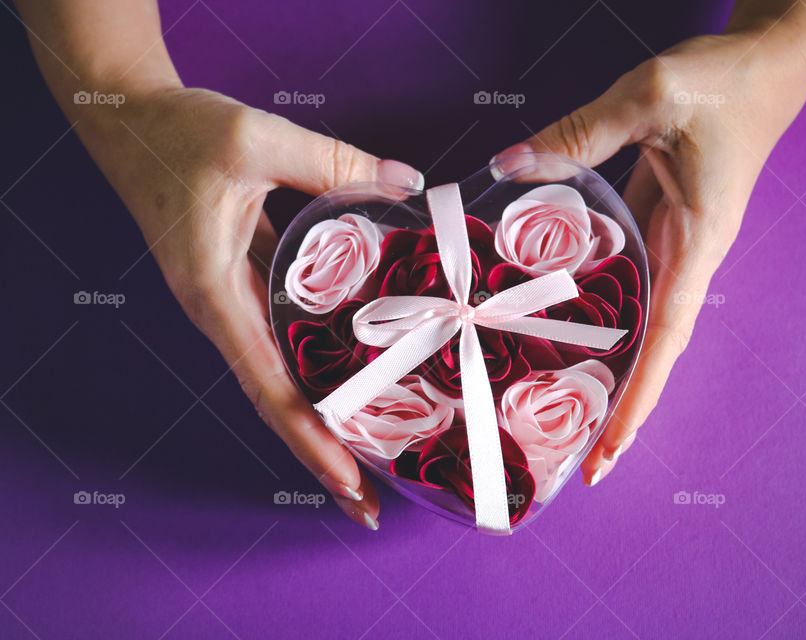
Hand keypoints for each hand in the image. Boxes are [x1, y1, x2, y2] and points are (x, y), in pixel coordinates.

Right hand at [80, 86, 423, 528]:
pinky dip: (316, 370)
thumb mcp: (255, 139)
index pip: (268, 388)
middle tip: (371, 502)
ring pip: (282, 377)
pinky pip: (284, 341)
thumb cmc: (177, 133)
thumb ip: (333, 163)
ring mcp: (232, 304)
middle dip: (322, 454)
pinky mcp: (243, 286)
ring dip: (322, 420)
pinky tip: (353, 379)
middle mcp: (223, 314)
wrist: (130, 120)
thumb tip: (407, 183)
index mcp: (215, 296)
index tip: (349, 484)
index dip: (310, 440)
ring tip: (373, 457)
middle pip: (277, 402)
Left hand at [493, 29, 805, 484]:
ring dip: (607, 365)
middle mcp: (688, 255)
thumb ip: (580, 134)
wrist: (765, 60)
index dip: (637, 402)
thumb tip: (506, 167)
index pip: (666, 340)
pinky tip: (559, 323)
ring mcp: (674, 241)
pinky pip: (625, 278)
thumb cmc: (723, 79)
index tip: (609, 455)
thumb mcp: (652, 96)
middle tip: (574, 460)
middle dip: (619, 407)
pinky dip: (599, 310)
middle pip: (652, 350)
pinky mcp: (659, 221)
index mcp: (698, 242)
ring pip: (637, 320)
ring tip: (559, 408)